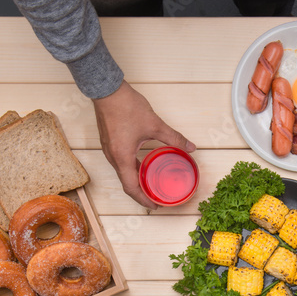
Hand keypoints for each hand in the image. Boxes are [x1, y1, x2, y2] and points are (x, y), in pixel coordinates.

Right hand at [93, 81, 195, 208]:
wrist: (106, 90)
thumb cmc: (125, 106)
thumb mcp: (154, 124)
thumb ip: (173, 137)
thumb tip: (189, 147)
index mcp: (121, 157)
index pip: (131, 188)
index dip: (143, 200)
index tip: (155, 206)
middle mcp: (112, 157)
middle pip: (126, 183)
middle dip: (141, 193)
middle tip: (156, 198)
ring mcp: (109, 149)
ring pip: (123, 173)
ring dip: (136, 181)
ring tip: (150, 185)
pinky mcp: (109, 142)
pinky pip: (120, 162)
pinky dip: (131, 169)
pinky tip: (142, 165)